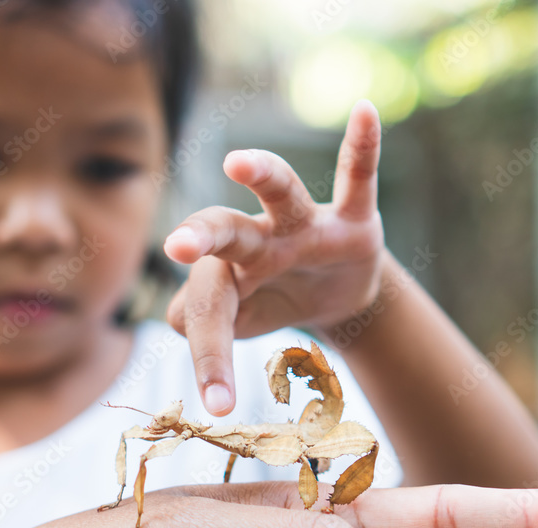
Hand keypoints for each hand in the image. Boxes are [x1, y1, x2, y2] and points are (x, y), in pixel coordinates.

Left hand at [164, 99, 385, 415]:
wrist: (335, 293)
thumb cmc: (276, 302)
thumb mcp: (244, 320)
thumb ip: (205, 320)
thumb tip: (172, 319)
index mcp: (229, 272)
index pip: (209, 308)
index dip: (211, 356)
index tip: (219, 406)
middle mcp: (260, 241)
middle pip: (225, 232)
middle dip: (202, 237)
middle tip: (176, 248)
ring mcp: (306, 225)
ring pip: (281, 193)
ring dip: (263, 173)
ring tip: (238, 161)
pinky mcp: (353, 217)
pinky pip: (358, 176)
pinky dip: (363, 147)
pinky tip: (365, 111)